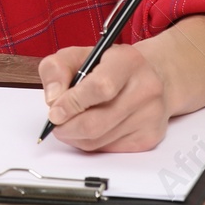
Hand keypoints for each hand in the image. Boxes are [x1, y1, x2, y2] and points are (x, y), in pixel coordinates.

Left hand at [37, 42, 169, 151]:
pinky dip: (91, 143)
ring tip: (70, 123)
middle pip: (97, 122)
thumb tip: (52, 98)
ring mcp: (150, 115)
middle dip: (67, 127)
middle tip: (55, 123)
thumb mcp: (79, 55)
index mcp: (127, 61)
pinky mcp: (149, 137)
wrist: (152, 77)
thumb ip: (57, 69)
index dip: (72, 103)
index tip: (54, 112)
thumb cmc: (109, 65)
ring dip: (76, 136)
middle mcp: (145, 88)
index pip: (100, 88)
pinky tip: (90, 128)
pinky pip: (108, 149)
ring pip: (99, 140)